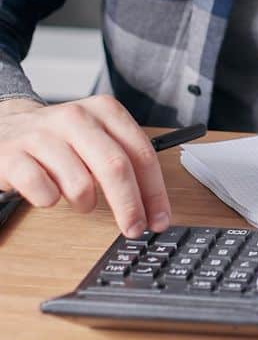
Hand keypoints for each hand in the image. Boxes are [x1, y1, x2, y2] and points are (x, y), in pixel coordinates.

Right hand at [0, 95, 170, 237]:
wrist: (4, 125)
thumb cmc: (61, 139)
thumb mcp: (98, 137)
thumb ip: (127, 161)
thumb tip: (154, 206)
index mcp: (105, 111)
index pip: (142, 154)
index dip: (155, 191)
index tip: (159, 218)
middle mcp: (76, 118)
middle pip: (116, 168)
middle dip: (130, 206)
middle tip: (134, 228)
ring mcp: (42, 135)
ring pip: (81, 185)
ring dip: (85, 203)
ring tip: (79, 198)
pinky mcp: (13, 155)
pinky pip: (44, 193)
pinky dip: (50, 201)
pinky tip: (49, 192)